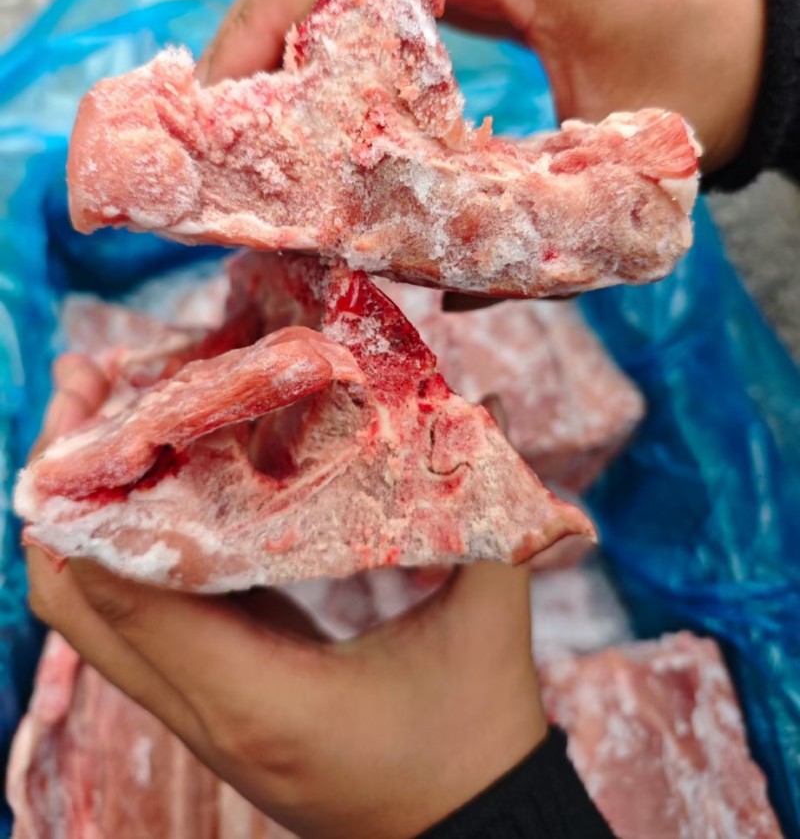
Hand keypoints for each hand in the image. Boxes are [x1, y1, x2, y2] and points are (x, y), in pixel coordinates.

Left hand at [27, 356, 546, 838]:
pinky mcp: (217, 698)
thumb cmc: (475, 743)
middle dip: (62, 492)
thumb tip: (490, 404)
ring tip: (109, 423)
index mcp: (255, 696)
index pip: (123, 594)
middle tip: (85, 392)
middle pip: (74, 602)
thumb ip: (488, 514)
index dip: (90, 497)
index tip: (96, 403)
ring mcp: (200, 710)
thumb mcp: (487, 628)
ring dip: (86, 518)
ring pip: (92, 615)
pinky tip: (164, 485)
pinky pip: (138, 622)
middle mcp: (203, 708)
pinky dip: (127, 551)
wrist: (468, 834)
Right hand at [198, 0, 765, 175]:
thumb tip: (443, 286)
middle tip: (230, 139)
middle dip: (261, 43)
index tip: (216, 108)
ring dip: (300, 44)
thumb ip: (533, 223)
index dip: (258, 24)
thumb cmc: (729, 54)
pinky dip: (351, 42)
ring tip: (269, 134)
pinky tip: (340, 106)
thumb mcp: (632, 148)